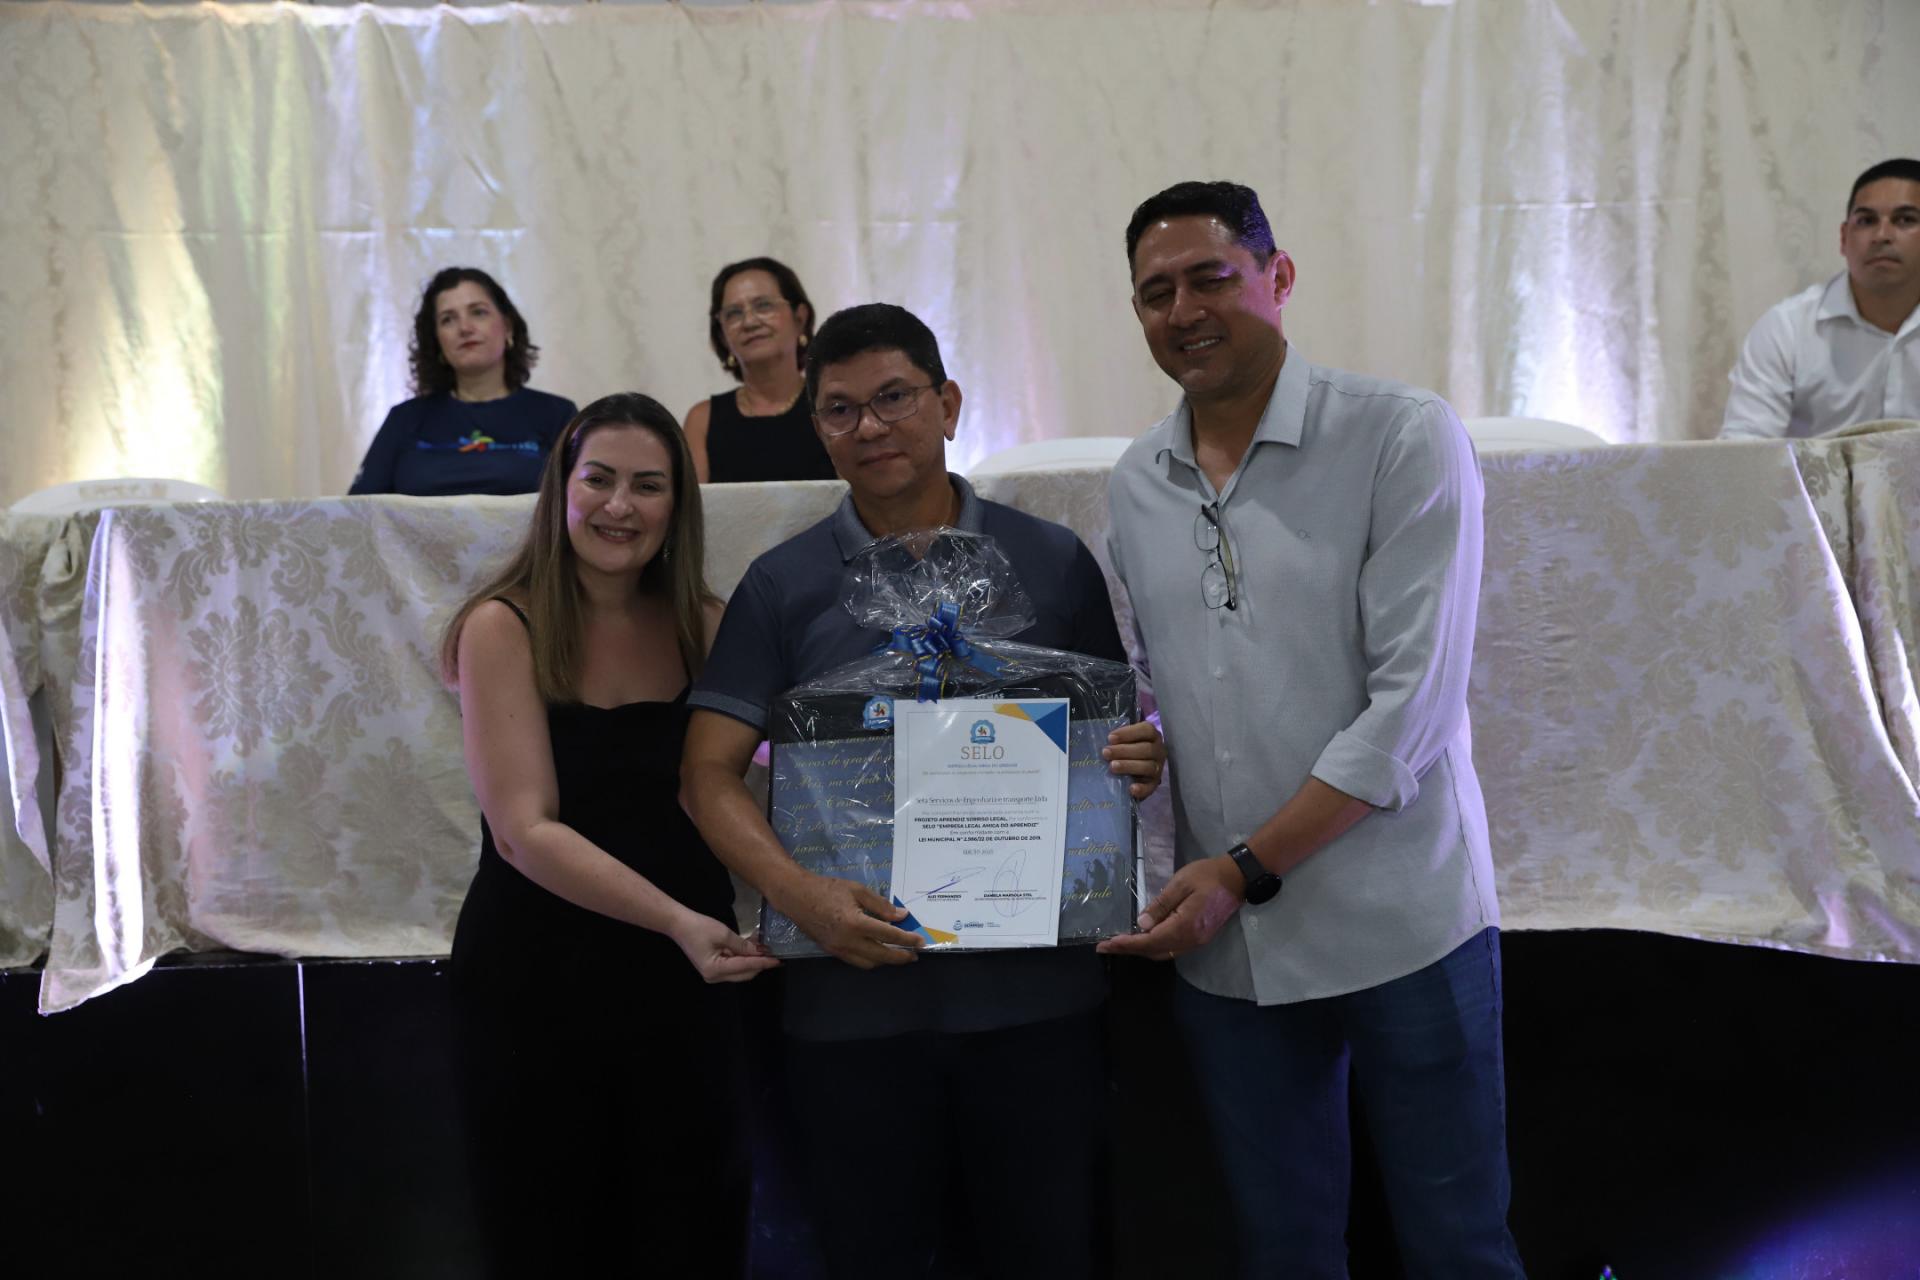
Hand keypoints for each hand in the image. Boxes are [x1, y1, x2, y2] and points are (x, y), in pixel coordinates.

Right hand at [672, 911, 781, 983]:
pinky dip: (743, 958)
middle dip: (759, 963)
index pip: (746, 967)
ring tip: (764, 948)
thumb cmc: (700, 927)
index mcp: (716, 970)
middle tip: (773, 953)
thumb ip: (743, 945)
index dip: (763, 962)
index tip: (778, 960)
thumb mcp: (724, 934)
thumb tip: (761, 951)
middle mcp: (715, 977)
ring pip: (740, 971)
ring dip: (752, 960)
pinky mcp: (713, 968)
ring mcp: (713, 974)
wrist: (679, 924)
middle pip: (744, 973)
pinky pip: (733, 966)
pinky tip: (751, 948)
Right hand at [771, 872, 923, 969]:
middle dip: (900, 957)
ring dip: (886, 961)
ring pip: (869, 963)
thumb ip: (880, 904)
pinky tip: (878, 953)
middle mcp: (848, 941)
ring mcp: (839, 949)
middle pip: (881, 956)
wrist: (796, 897)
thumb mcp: (857, 890)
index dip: (907, 939)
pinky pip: (857, 962)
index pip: (888, 935)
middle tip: (914, 955)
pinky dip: (871, 960)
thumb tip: (901, 916)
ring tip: (899, 955)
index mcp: (856, 923)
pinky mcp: (832, 952)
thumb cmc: (827, 889)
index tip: (920, 941)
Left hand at [1096, 856, 1244, 959]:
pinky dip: (1154, 946)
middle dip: (1129, 950)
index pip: (1149, 941)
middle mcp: (1190, 939)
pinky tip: (1144, 938)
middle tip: (1106, 945)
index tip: (1105, 945)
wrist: (1237, 878)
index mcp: (1185, 926)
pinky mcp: (1199, 937)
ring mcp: (1197, 941)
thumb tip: (1141, 925)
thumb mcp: (1181, 883)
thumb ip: (1160, 905)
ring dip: (1141, 949)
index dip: (1126, 944)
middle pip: (1154, 951)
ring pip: (1163, 952)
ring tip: (1120, 943)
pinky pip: (1172, 948)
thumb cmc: (1208, 875)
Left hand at [1103, 720, 1166, 799]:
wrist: (1135, 770)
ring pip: (1148, 766)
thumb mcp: (1124, 741)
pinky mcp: (1154, 784)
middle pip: (1146, 749)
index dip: (1128, 733)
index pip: (1145, 730)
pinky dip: (1142, 789)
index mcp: (1152, 736)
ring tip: (1112, 767)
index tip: (1110, 738)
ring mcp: (1157, 768)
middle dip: (1124, 750)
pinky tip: (1131, 789)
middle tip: (1106, 752)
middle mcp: (1158, 751)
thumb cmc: (1127, 750)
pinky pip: (1150, 787)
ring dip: (1129, 766)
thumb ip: (1117, 740)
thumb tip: (1100, 741)